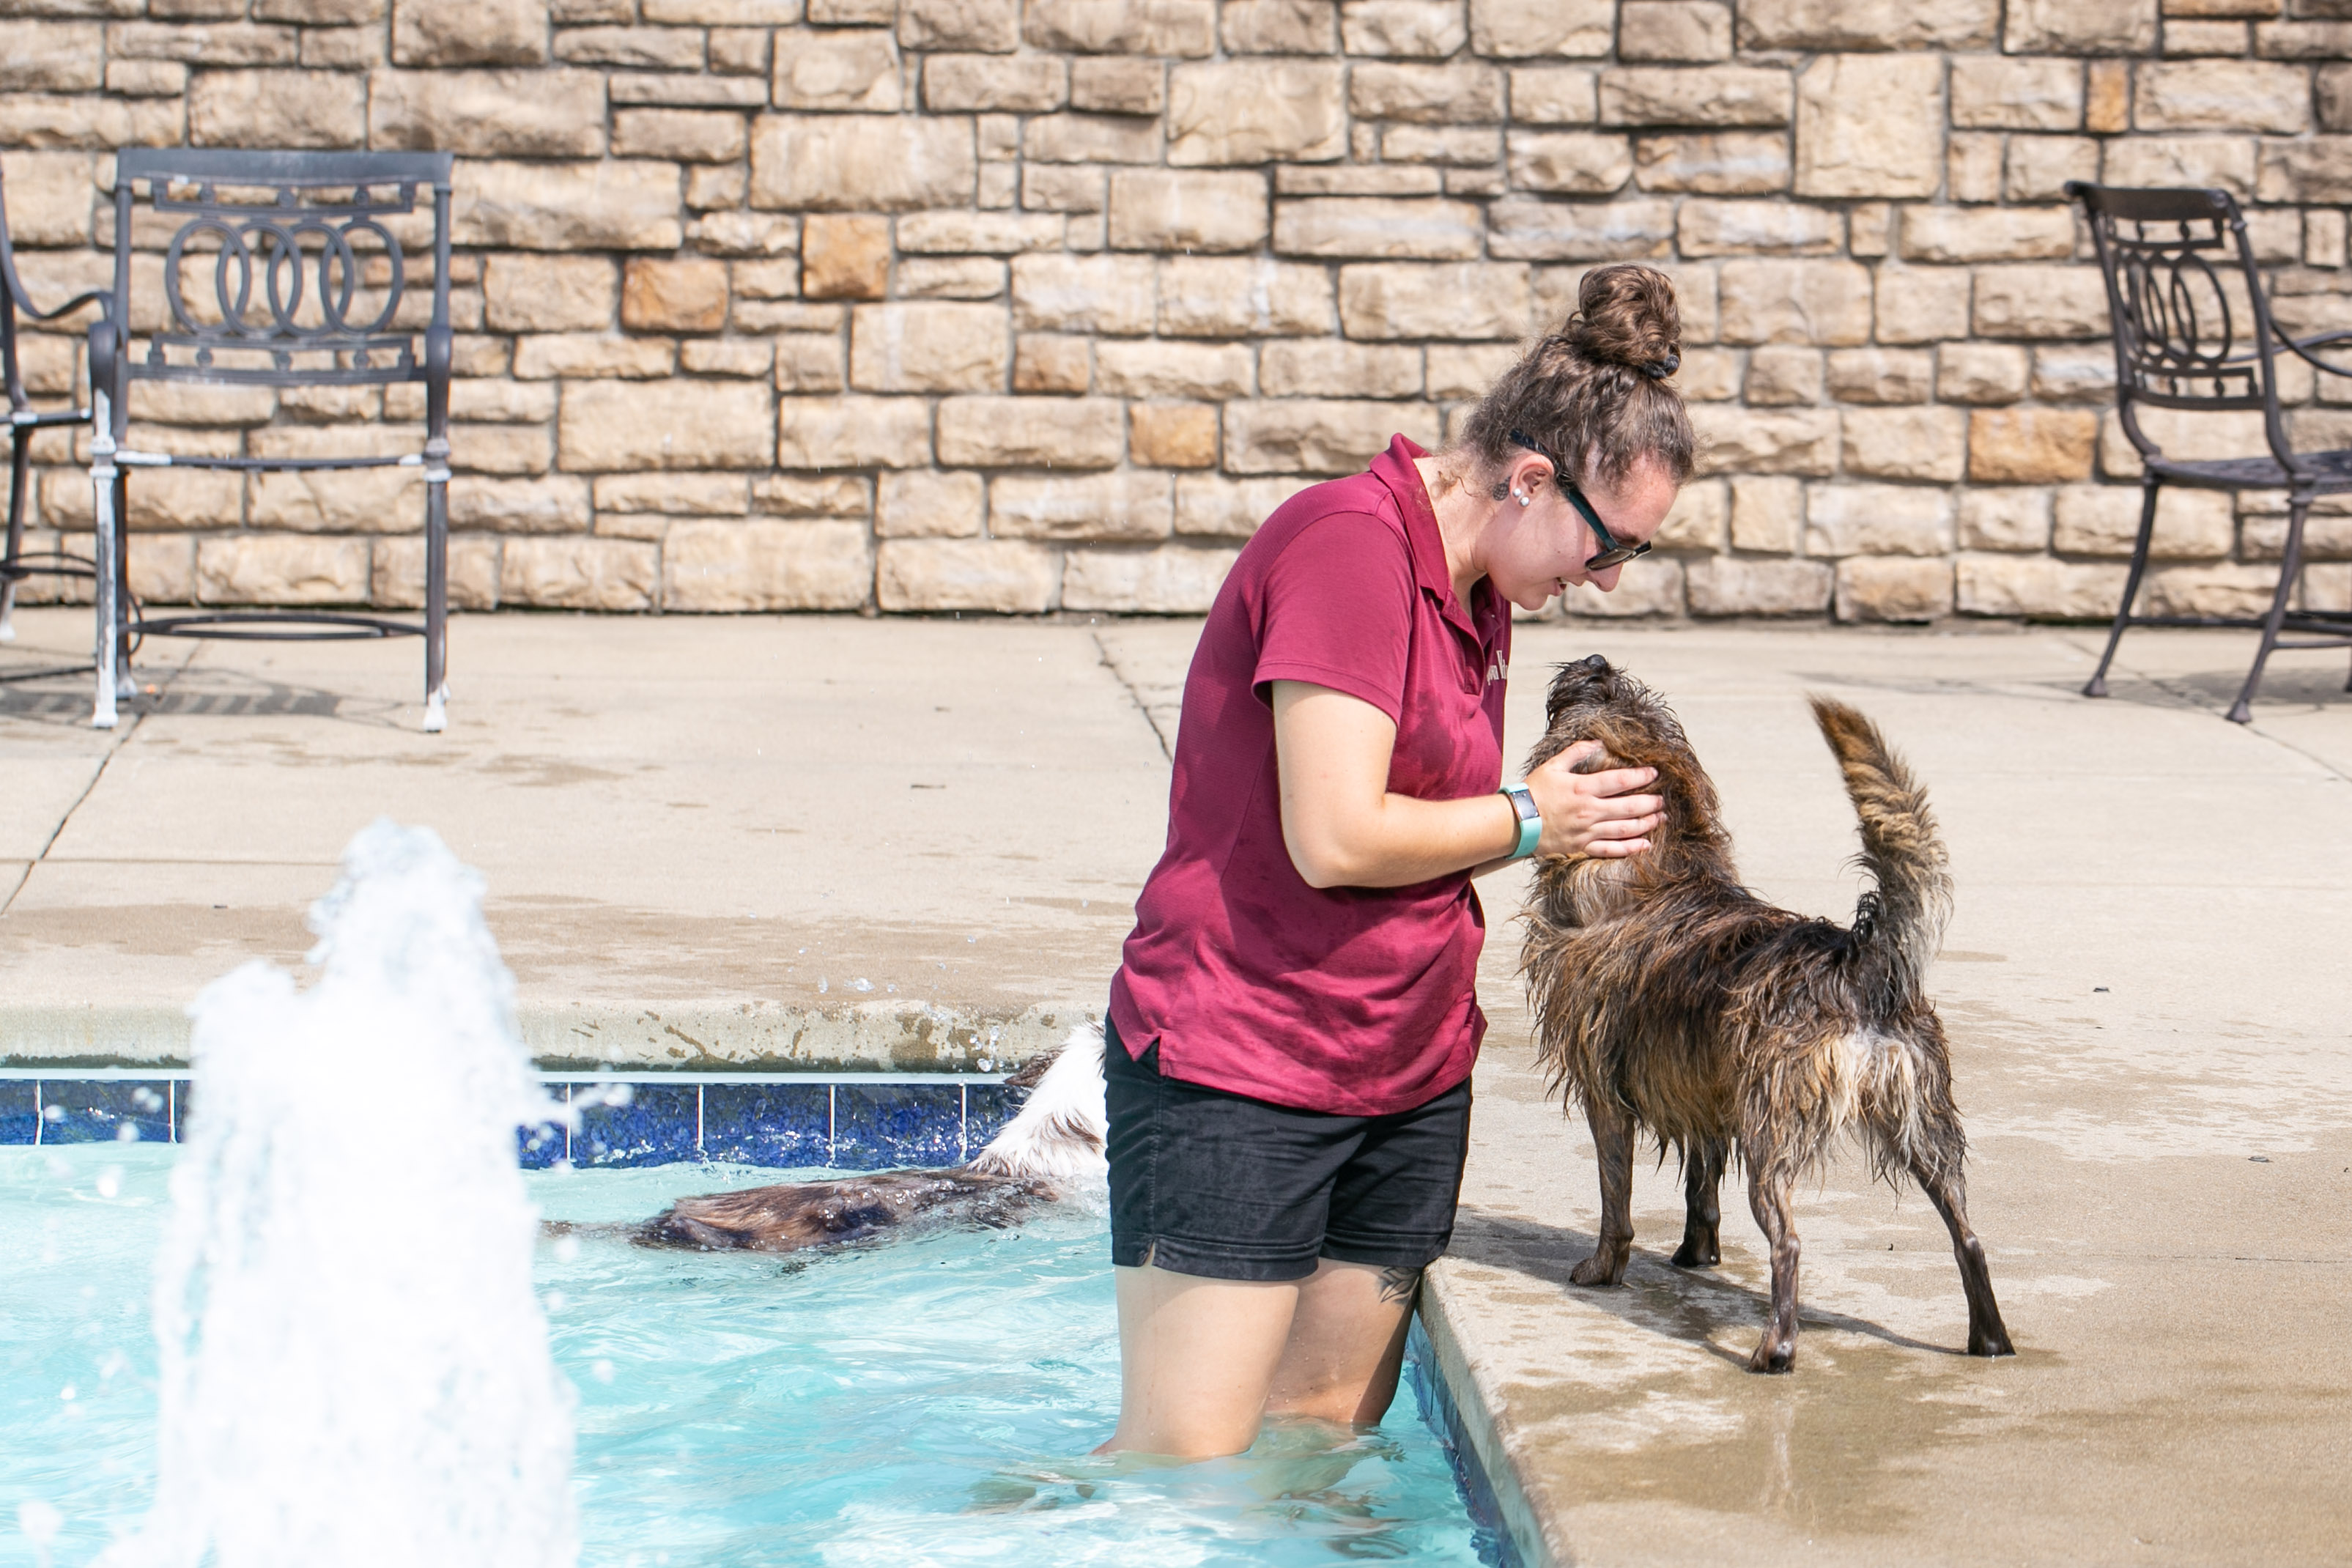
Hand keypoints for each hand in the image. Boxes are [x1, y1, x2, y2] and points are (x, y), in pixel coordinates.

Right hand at [1522, 742, 1662, 858]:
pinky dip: (1630, 848)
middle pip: (1629, 807)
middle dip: (1650, 802)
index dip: (1641, 776)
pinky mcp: (1582, 847)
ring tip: (1660, 818)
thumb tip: (1598, 742)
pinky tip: (1645, 844)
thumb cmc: (1532, 792)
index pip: (1620, 780)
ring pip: (1625, 829)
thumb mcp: (1552, 766)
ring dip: (1646, 823)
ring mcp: (1587, 831)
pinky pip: (1611, 850)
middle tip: (1663, 799)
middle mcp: (1589, 811)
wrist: (1515, 822)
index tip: (1655, 774)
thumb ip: (1576, 752)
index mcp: (1582, 788)